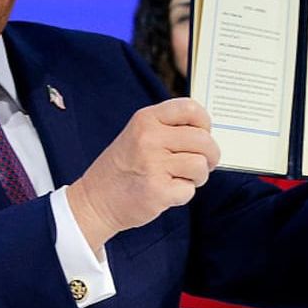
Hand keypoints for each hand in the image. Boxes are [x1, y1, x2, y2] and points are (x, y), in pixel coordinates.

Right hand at [67, 98, 218, 250]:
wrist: (96, 199)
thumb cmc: (125, 166)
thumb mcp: (139, 134)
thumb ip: (169, 128)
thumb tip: (209, 132)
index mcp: (146, 119)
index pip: (190, 108)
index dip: (205, 122)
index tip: (203, 134)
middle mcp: (149, 138)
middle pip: (203, 139)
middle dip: (211, 155)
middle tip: (205, 163)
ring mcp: (152, 164)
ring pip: (200, 165)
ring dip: (198, 176)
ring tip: (182, 178)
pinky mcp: (157, 191)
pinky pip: (189, 190)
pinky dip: (183, 194)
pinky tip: (168, 192)